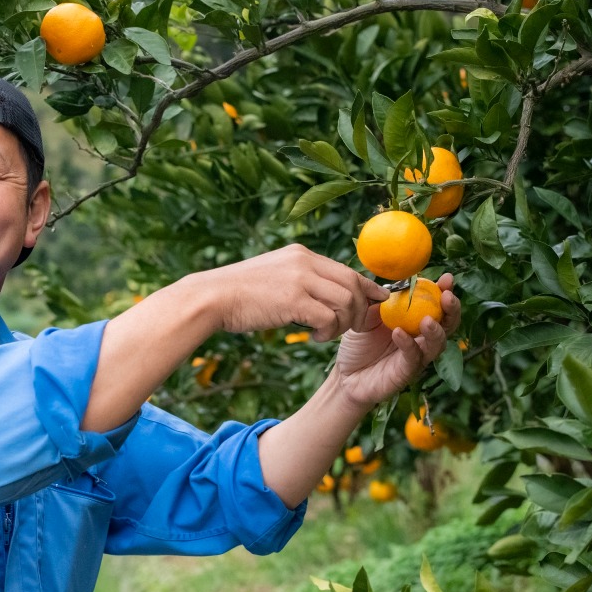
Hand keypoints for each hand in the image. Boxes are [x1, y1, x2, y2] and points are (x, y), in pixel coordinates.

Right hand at [208, 244, 388, 339]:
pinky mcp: (294, 300)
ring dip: (344, 323)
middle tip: (355, 327)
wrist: (212, 297)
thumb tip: (323, 293)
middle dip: (359, 310)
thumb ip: (299, 278)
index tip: (378, 299)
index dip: (366, 286)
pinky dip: (328, 332)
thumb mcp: (273, 275)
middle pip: (352, 284)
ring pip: (345, 302)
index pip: (346, 269)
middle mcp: (304, 261)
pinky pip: (329, 318)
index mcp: (300, 254)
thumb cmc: (239, 293)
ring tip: (328, 333)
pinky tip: (315, 337)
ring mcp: (299, 279)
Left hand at [333, 273, 461, 409]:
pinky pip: (413, 357)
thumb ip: (378, 301)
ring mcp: (417, 357)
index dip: (444, 292)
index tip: (447, 279)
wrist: (345, 376)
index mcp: (414, 322)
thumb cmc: (358, 345)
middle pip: (447, 325)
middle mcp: (421, 339)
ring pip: (437, 344)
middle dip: (452, 310)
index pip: (436, 305)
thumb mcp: (364, 316)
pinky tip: (399, 333)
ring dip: (436, 330)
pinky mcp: (406, 372)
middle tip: (448, 296)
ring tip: (428, 319)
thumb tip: (390, 286)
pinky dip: (409, 344)